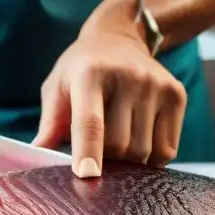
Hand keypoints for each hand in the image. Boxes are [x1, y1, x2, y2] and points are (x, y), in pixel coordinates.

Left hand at [33, 3, 185, 177]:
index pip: (90, 122)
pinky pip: (167, 149)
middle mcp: (127, 76)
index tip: (87, 176)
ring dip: (130, 162)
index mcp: (90, 74)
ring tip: (118, 145)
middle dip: (107, 161)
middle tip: (98, 155)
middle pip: (119, 144)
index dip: (88, 152)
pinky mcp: (176, 95)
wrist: (120, 37)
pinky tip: (140, 142)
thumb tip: (38, 157)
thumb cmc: (82, 69)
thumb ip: (50, 124)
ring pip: (144, 151)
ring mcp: (156, 85)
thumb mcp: (58, 87)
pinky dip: (152, 159)